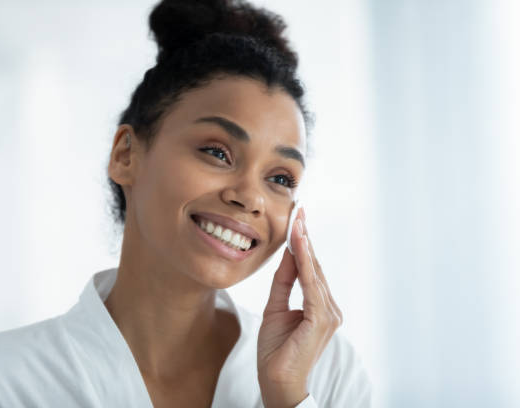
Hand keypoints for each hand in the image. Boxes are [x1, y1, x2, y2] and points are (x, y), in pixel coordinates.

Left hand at [257, 208, 342, 407]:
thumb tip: (287, 255)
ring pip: (315, 272)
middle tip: (298, 210)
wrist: (276, 382)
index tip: (297, 219)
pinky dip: (306, 263)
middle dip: (305, 237)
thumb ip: (283, 283)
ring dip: (305, 244)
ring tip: (298, 220)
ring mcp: (329, 314)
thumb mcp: (275, 308)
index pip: (311, 269)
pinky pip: (312, 285)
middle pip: (316, 266)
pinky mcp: (321, 319)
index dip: (304, 244)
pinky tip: (300, 245)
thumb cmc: (276, 351)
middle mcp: (329, 308)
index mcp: (319, 306)